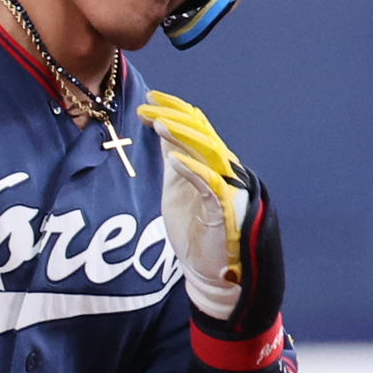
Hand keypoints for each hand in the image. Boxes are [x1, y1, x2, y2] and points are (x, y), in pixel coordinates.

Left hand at [137, 91, 283, 335]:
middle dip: (173, 116)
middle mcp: (223, 170)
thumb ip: (175, 158)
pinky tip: (174, 160)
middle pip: (202, 132)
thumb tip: (162, 127)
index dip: (174, 109)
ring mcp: (226, 188)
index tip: (148, 99)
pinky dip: (193, 171)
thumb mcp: (177, 187)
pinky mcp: (224, 210)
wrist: (210, 273)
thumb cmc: (195, 233)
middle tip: (146, 107)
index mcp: (212, 162)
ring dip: (183, 136)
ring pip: (209, 152)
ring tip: (160, 124)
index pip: (196, 126)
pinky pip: (210, 185)